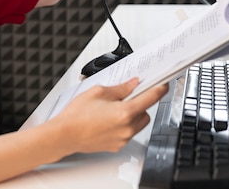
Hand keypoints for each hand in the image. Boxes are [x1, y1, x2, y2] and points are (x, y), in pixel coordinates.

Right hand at [50, 78, 168, 154]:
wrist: (64, 135)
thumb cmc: (77, 115)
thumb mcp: (99, 92)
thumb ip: (120, 88)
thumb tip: (133, 84)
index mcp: (125, 112)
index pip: (151, 98)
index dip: (160, 88)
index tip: (164, 84)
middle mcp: (127, 128)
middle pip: (146, 112)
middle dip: (141, 103)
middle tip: (128, 96)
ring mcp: (122, 138)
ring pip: (139, 123)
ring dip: (133, 114)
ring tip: (115, 108)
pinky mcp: (117, 145)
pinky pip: (128, 133)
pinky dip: (124, 125)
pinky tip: (110, 118)